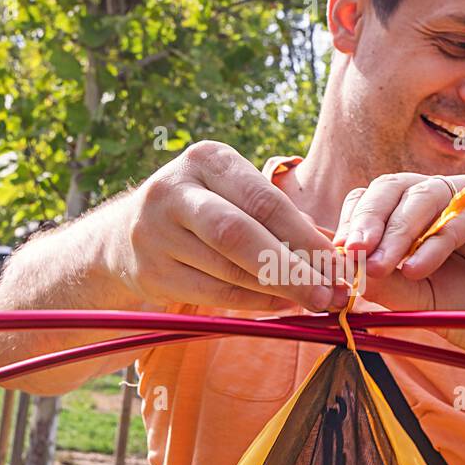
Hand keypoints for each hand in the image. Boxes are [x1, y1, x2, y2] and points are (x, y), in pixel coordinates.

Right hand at [116, 140, 344, 311]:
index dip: (305, 236)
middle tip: (330, 293)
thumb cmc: (204, 210)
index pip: (263, 200)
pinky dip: (253, 303)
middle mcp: (175, 190)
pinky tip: (280, 305)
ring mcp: (156, 233)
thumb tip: (334, 254)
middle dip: (291, 268)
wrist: (125, 234)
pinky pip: (214, 294)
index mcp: (206, 159)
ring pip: (228, 270)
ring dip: (278, 290)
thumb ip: (279, 215)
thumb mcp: (233, 192)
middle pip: (239, 234)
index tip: (340, 264)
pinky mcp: (152, 271)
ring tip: (314, 300)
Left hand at [334, 170, 464, 362]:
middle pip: (390, 190)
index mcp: (413, 219)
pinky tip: (419, 267)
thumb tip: (335, 270)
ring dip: (398, 232)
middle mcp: (439, 199)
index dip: (350, 227)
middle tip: (352, 255)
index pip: (370, 205)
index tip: (335, 260)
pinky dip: (439, 236)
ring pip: (422, 194)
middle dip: (367, 223)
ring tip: (383, 267)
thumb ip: (384, 283)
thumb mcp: (421, 304)